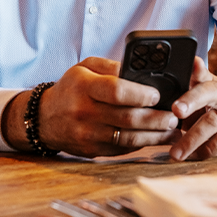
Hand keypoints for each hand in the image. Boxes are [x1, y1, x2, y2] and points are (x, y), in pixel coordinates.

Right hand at [36, 57, 180, 157]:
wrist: (43, 118)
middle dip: (156, 118)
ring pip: (128, 137)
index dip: (141, 94)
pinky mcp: (91, 150)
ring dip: (154, 135)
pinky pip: (121, 149)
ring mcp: (87, 134)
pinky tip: (155, 139)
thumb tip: (139, 71)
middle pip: (127, 118)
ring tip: (171, 130)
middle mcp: (84, 111)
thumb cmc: (71, 88)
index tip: (157, 95)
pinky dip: (141, 144)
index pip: (117, 91)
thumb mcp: (85, 67)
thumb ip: (111, 66)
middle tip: (173, 116)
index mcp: (84, 86)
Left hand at [168, 57, 216, 160]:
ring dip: (192, 139)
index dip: (195, 72)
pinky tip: (194, 155)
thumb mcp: (203, 94)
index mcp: (212, 83)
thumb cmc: (216, 106)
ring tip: (175, 153)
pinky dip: (207, 149)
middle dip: (190, 103)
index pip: (201, 75)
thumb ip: (189, 84)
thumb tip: (177, 73)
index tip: (185, 76)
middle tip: (175, 113)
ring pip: (213, 122)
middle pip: (208, 94)